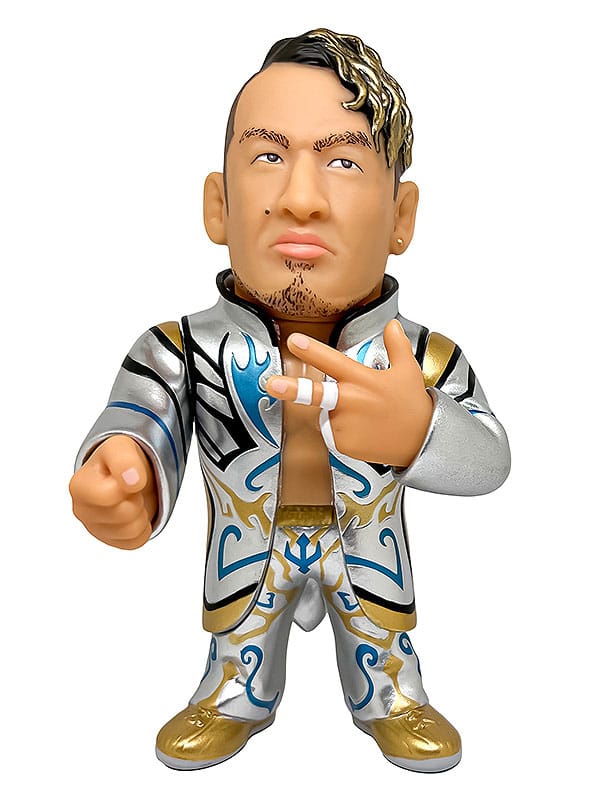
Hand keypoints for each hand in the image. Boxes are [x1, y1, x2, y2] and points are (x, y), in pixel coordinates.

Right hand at [69, 435, 157, 549]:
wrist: (127, 472)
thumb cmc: (120, 460)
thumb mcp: (121, 447)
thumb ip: (124, 459)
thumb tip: (132, 480)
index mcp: (79, 487)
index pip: (110, 496)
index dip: (128, 484)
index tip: (126, 476)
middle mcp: (82, 511)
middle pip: (125, 514)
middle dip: (136, 498)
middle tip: (130, 488)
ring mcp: (96, 529)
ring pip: (132, 530)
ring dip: (141, 512)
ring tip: (132, 498)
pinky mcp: (111, 541)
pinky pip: (137, 541)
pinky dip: (143, 527)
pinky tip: (134, 512)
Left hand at [266, 319, 432, 466]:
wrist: (422, 441)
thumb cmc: (412, 405)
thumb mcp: (408, 371)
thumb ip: (397, 345)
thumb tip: (391, 325)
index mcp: (363, 380)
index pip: (333, 362)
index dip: (312, 351)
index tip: (293, 341)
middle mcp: (351, 402)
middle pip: (316, 394)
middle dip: (292, 389)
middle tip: (271, 384)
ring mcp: (346, 425)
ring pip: (327, 414)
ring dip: (338, 413)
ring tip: (365, 417)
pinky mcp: (345, 445)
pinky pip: (333, 434)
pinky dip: (343, 432)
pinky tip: (364, 431)